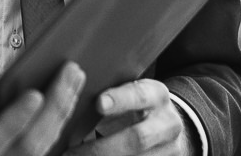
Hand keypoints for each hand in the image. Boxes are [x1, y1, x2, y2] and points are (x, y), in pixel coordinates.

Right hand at [0, 62, 85, 155]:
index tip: (35, 95)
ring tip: (74, 79)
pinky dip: (58, 133)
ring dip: (63, 116)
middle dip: (57, 109)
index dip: (15, 122)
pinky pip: (36, 154)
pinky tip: (67, 107)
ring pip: (39, 152)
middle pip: (29, 148)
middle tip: (72, 72)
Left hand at [64, 80, 191, 155]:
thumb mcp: (131, 92)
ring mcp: (170, 149)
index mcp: (157, 95)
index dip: (120, 99)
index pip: (140, 95)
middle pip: (138, 138)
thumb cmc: (135, 105)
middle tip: (71, 152)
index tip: (99, 104)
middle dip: (101, 148)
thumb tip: (69, 91)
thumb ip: (110, 92)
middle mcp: (168, 123)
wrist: (167, 128)